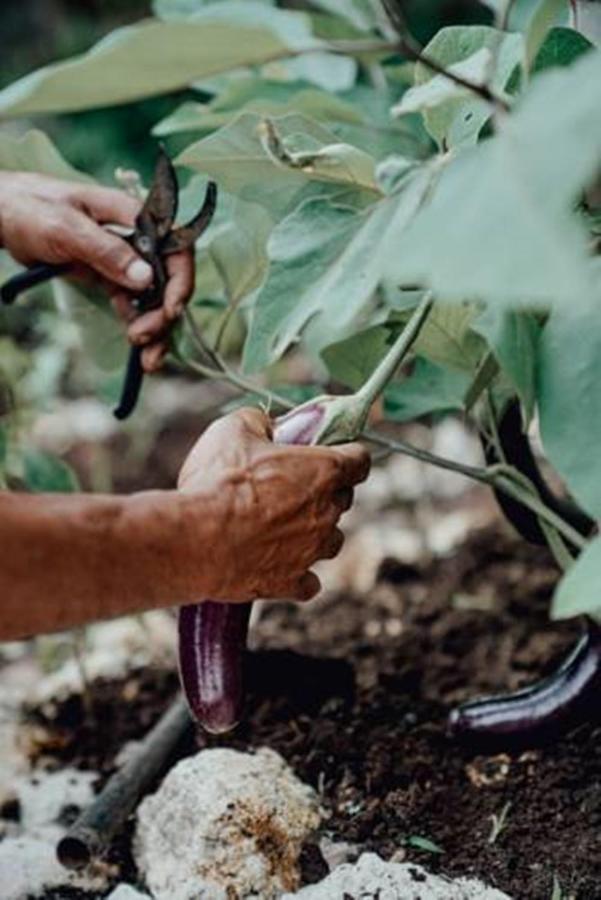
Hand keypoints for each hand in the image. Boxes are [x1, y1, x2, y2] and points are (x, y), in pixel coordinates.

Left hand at [0, 172, 194, 371]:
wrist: (4, 215)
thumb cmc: (32, 209)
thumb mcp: (66, 229)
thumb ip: (107, 251)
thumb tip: (146, 278)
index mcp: (133, 217)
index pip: (174, 248)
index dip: (179, 280)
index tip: (170, 310)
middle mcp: (137, 239)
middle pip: (168, 280)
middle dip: (163, 314)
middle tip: (142, 338)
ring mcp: (124, 259)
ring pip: (153, 298)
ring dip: (155, 329)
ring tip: (146, 360)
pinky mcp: (110, 276)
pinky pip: (133, 304)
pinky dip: (138, 325)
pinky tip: (137, 349)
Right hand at [177, 407, 370, 601]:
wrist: (196, 539)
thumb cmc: (218, 480)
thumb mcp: (234, 428)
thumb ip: (260, 422)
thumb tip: (266, 424)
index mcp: (323, 471)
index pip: (359, 459)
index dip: (347, 454)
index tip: (330, 453)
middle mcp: (326, 512)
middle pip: (343, 499)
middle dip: (324, 491)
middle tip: (290, 486)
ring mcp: (312, 551)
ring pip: (332, 541)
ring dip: (316, 533)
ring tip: (283, 527)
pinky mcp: (290, 582)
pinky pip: (309, 582)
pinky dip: (299, 574)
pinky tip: (278, 563)